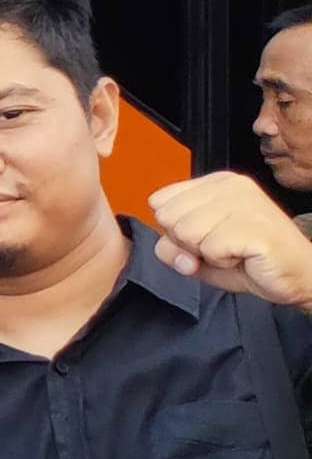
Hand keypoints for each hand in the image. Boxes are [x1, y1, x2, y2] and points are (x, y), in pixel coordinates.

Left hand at [147, 171, 311, 305]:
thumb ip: (171, 247)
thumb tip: (167, 248)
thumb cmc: (249, 261)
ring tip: (234, 251)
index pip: (159, 201)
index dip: (173, 230)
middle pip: (168, 217)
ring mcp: (244, 202)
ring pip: (185, 232)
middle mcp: (231, 186)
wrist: (298, 275)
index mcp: (216, 183)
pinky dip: (221, 262)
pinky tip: (243, 257)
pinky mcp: (253, 225)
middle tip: (221, 247)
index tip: (204, 237)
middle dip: (188, 243)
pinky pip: (209, 249)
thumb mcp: (197, 253)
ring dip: (206, 254)